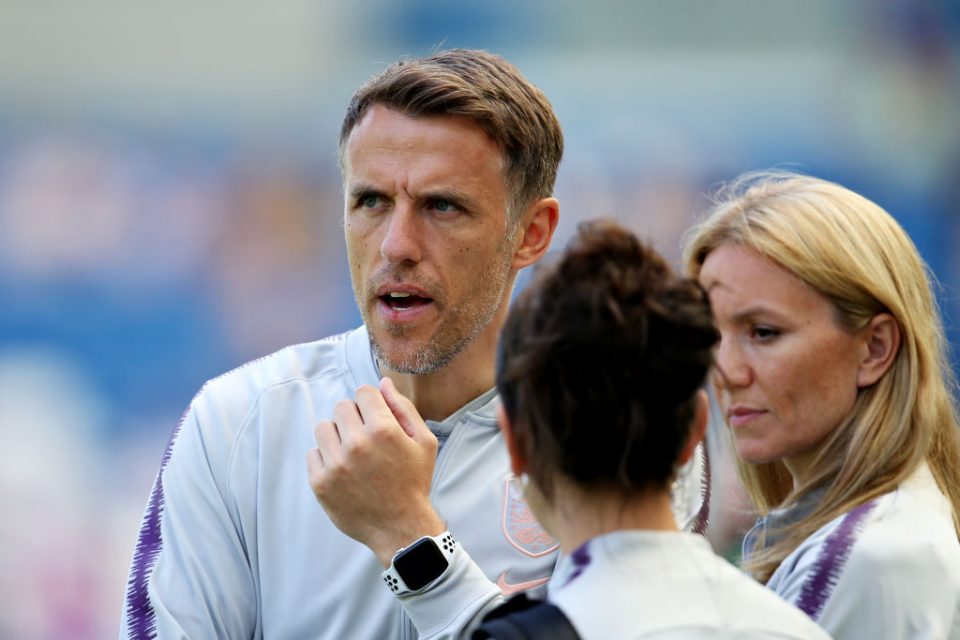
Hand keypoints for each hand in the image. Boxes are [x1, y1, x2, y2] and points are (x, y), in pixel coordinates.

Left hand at [306, 377, 445, 566]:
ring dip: (337, 436)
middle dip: (355, 418)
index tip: (377, 419)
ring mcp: (335, 464)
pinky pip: (313, 453)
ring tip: (352, 454)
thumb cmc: (414, 483)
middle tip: (367, 440)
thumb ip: (403, 408)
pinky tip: (343, 471)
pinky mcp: (320, 483)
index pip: (363, 392)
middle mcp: (357, 444)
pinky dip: (326, 459)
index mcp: (383, 430)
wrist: (400, 528)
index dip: (372, 404)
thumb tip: (383, 383)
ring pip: (324, 427)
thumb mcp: (424, 442)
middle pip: (342, 407)